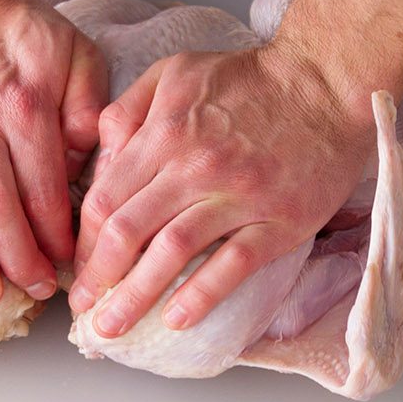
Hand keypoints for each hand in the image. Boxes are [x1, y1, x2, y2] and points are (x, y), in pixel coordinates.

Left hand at [68, 0, 402, 335]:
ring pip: (171, 252)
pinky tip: (176, 320)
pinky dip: (200, 295)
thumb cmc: (248, 81)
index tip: (77, 270)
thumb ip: (129, 110)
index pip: (105, 199)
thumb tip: (97, 156)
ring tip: (112, 328)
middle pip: (128, 230)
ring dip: (135, 296)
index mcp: (163, 133)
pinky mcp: (278, 220)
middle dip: (97, 277)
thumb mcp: (175, 73)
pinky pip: (232, 265)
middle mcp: (193, 166)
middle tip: (83, 310)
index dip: (83, 242)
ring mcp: (238, 195)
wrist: (325, 81)